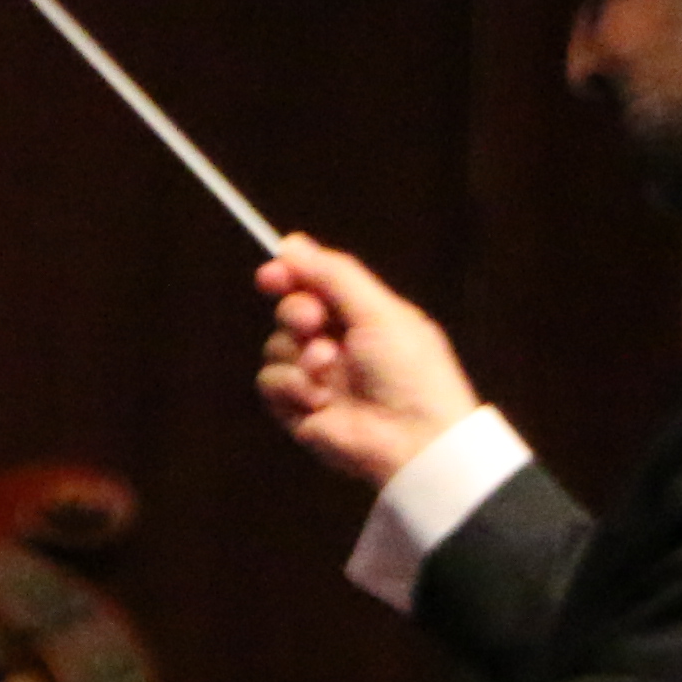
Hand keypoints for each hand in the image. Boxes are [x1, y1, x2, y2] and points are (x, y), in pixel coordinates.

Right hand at [254, 235, 483, 488]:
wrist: (411, 438)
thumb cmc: (410, 371)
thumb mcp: (378, 310)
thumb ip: (335, 275)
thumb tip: (292, 243)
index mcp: (364, 317)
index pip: (317, 285)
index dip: (292, 274)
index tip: (273, 272)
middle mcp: (338, 344)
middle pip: (290, 311)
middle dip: (296, 312)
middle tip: (313, 322)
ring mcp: (317, 378)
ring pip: (275, 347)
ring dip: (299, 356)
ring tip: (330, 371)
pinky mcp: (299, 410)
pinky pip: (270, 383)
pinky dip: (292, 387)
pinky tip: (320, 400)